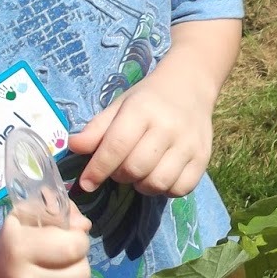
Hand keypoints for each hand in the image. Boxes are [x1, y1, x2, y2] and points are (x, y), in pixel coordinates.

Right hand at [0, 205, 91, 277]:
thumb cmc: (12, 245)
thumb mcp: (28, 218)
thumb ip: (60, 213)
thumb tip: (84, 226)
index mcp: (20, 248)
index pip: (74, 247)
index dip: (79, 241)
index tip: (69, 241)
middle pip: (82, 272)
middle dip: (77, 264)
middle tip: (60, 263)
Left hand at [69, 62, 217, 196]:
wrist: (190, 87)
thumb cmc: (148, 99)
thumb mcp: (119, 107)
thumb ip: (96, 129)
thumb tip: (73, 147)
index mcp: (142, 110)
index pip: (116, 146)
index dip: (98, 169)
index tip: (86, 183)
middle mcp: (168, 127)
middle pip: (135, 169)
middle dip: (119, 176)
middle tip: (119, 168)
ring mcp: (189, 144)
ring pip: (157, 183)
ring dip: (141, 185)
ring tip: (139, 173)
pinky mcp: (203, 158)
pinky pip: (180, 189)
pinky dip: (164, 190)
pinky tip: (159, 176)